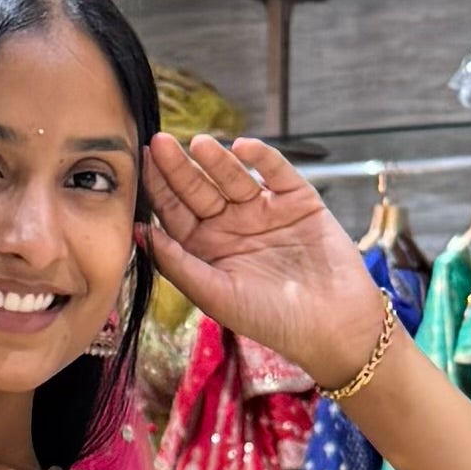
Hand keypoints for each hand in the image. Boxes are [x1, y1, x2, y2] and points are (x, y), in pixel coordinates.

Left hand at [142, 130, 388, 386]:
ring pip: (234, 177)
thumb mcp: (215, 294)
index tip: (141, 164)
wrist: (334, 326)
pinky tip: (243, 148)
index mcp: (207, 248)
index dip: (158, 188)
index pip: (174, 212)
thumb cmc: (271, 320)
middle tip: (160, 143)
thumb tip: (136, 232)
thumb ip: (176, 263)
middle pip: (199, 189)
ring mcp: (265, 210)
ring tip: (200, 145)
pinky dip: (262, 158)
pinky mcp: (298, 200)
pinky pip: (277, 172)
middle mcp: (232, 225)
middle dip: (179, 167)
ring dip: (216, 160)